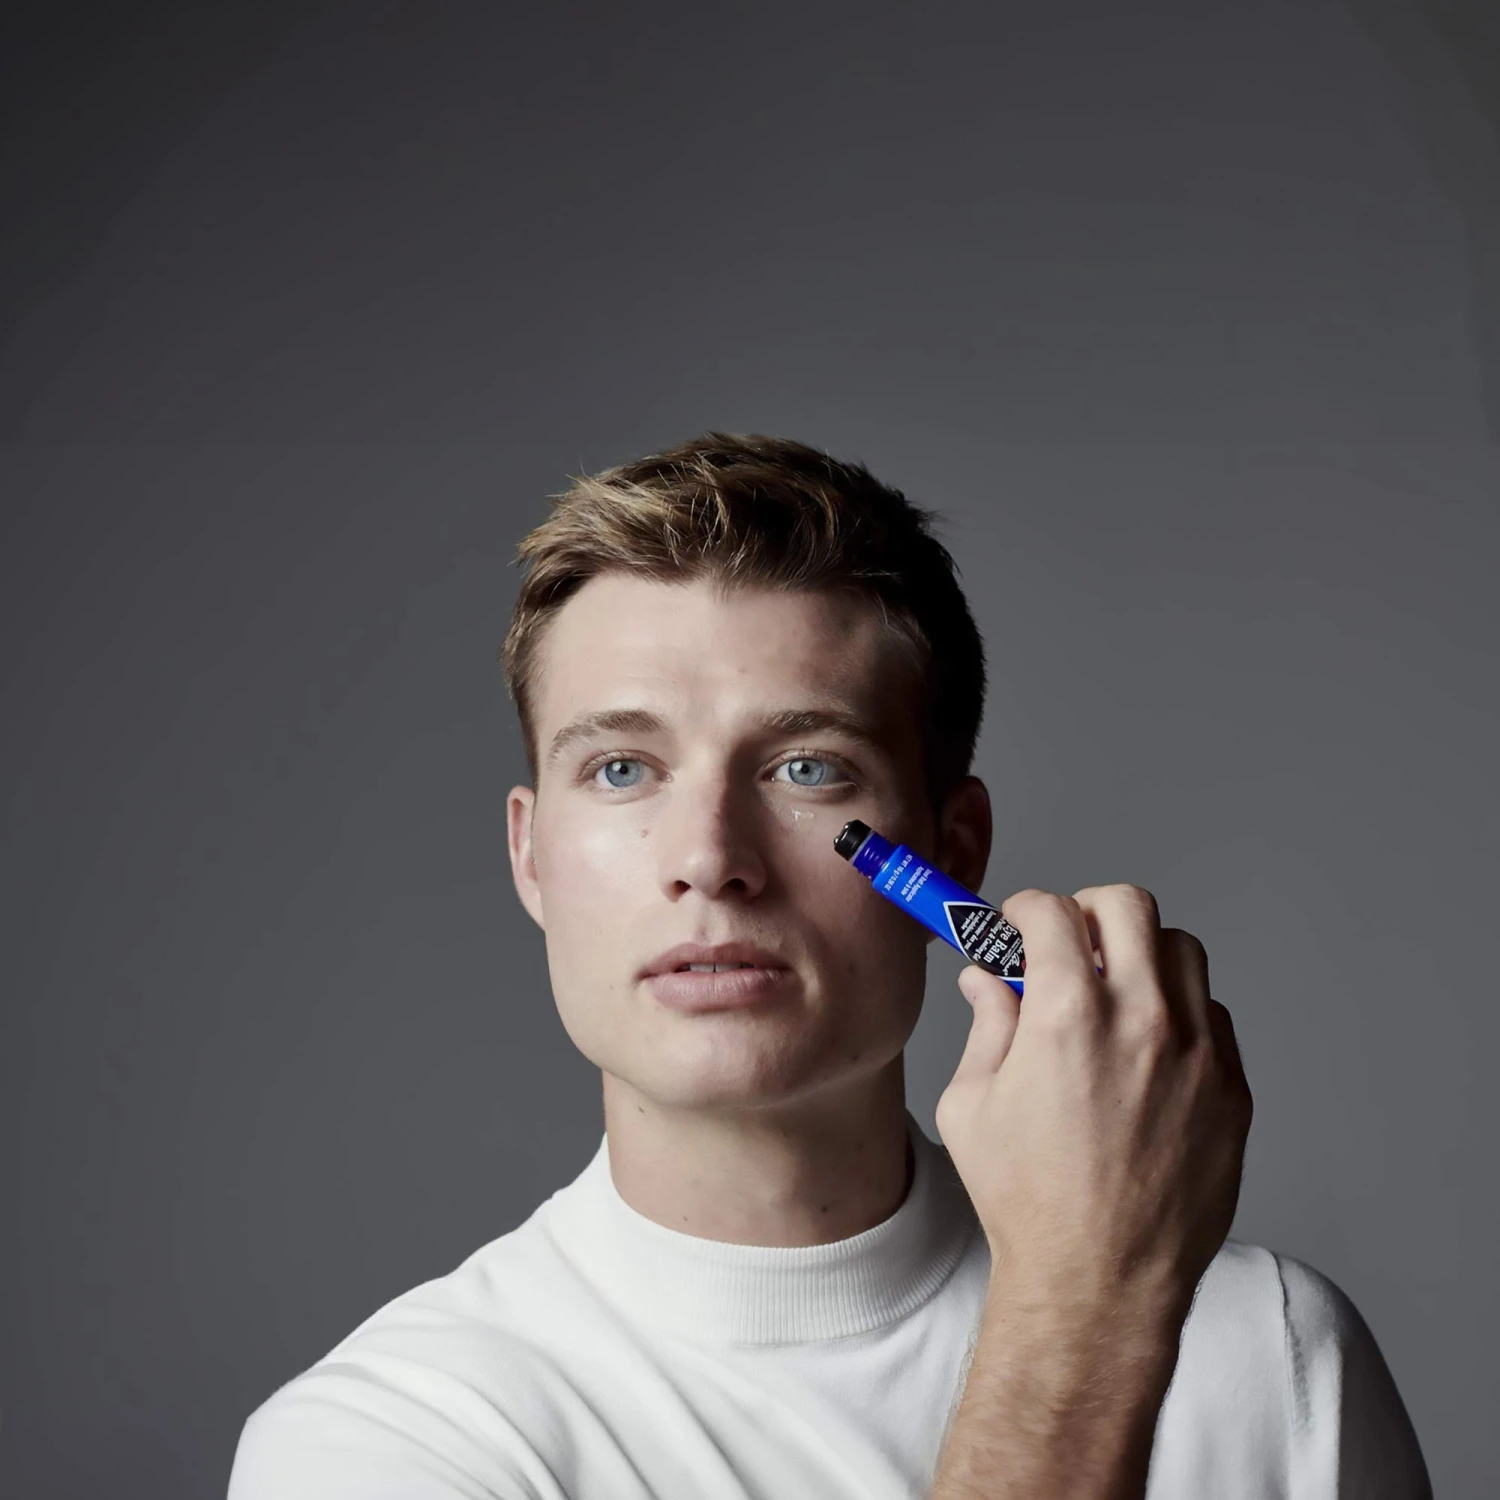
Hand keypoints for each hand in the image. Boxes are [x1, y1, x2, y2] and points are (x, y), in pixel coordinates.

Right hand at [933, 885, 1252, 1318]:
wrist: (1099, 1282)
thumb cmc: (1027, 1201)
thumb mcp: (972, 1105)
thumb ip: (986, 1025)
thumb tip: (988, 979)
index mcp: (1065, 1016)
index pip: (1053, 912)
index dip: (1026, 909)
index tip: (1019, 924)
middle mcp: (1140, 1021)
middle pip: (1128, 905)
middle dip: (1088, 911)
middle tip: (1069, 943)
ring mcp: (1197, 1054)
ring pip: (1182, 950)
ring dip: (1141, 955)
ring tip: (1114, 994)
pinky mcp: (1231, 1090)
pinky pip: (1211, 1015)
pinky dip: (1178, 1012)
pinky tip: (1148, 1051)